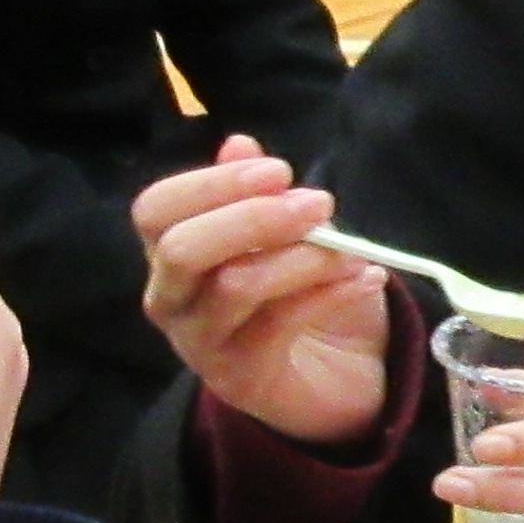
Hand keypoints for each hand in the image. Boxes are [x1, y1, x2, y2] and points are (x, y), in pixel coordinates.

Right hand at [134, 144, 395, 445]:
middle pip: (181, 249)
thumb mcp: (284, 235)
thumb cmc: (297, 294)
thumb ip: (257, 193)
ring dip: (302, 256)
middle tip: (319, 204)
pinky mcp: (239, 379)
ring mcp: (199, 344)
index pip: (156, 210)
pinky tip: (367, 276)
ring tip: (351, 248)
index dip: (212, 183)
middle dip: (253, 217)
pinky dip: (329, 292)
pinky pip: (280, 325)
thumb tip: (239, 144)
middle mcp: (170, 300)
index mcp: (169, 254)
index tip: (280, 170)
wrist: (332, 378)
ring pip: (234, 286)